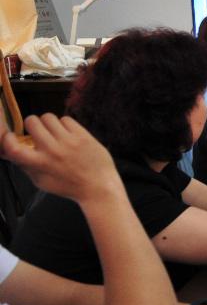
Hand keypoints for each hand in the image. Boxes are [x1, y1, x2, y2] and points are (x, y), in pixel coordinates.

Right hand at [0, 114, 121, 202]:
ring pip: (48, 117)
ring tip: (53, 132)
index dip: (7, 139)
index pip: (12, 147)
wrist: (99, 187)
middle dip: (32, 125)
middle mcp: (52, 151)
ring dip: (48, 123)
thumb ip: (26, 166)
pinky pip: (66, 119)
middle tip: (38, 132)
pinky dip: (64, 124)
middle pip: (32, 122)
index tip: (12, 137)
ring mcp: (69, 142)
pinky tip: (67, 134)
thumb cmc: (69, 186)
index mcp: (39, 164)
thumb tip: (9, 152)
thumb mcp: (42, 182)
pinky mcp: (83, 136)